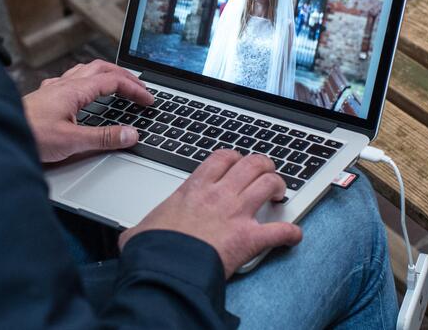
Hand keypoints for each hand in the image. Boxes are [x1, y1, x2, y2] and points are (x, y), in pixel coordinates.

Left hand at [22, 60, 153, 162]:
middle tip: (140, 88)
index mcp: (74, 90)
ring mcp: (53, 89)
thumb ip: (104, 138)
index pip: (113, 81)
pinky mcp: (45, 98)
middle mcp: (64, 85)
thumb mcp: (72, 141)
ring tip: (118, 84)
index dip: (135, 89)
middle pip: (101, 69)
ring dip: (106, 74)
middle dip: (125, 76)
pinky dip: (88, 82)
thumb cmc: (28, 135)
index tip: (148, 100)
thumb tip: (131, 134)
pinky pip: (71, 80)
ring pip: (85, 71)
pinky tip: (85, 92)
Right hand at [118, 150, 301, 276]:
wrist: (163, 269)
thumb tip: (134, 234)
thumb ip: (146, 224)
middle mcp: (220, 195)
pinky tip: (293, 236)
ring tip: (280, 194)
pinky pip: (280, 230)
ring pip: (269, 183)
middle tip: (266, 173)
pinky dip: (290, 233)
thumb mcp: (142, 227)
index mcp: (195, 189)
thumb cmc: (152, 250)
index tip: (239, 164)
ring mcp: (237, 214)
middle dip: (264, 165)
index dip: (236, 158)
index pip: (223, 158)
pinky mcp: (249, 238)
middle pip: (252, 164)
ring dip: (279, 186)